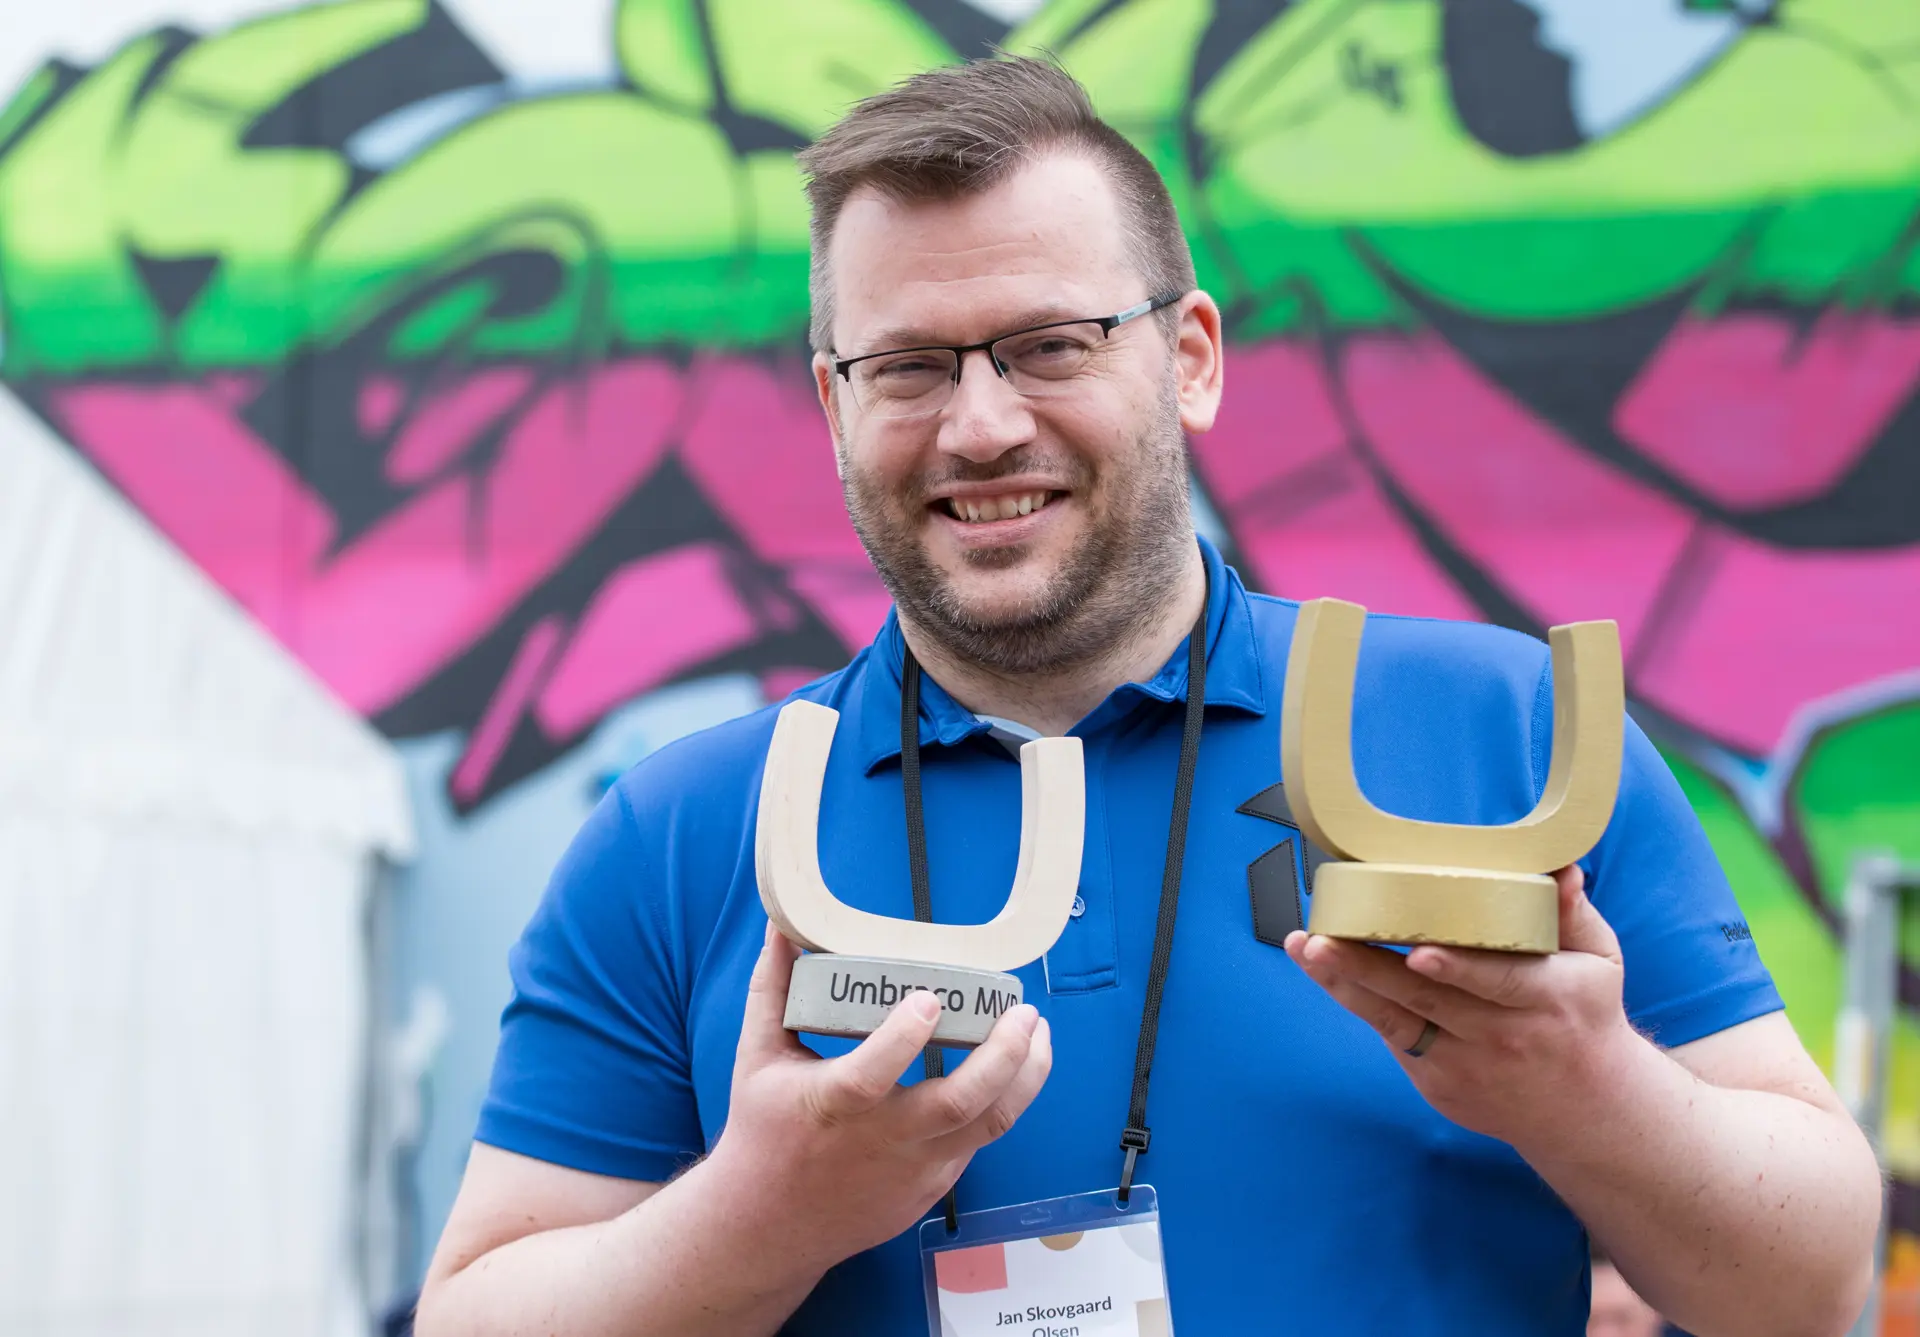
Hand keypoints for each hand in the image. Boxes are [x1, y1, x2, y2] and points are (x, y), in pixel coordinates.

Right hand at [706, 925, 1051, 1271]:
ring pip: (988, 1127)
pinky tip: (1010, 1069)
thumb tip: (781, 926)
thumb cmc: (764, 1133)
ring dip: (1024, 1078)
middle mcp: (880, 1142)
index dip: (904, 1039)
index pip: (872, 1075)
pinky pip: (976, 1142)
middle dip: (1003, 1056)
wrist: (769, 1228)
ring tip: (1037, 1034)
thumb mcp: (757, 1057)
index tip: (929, 999)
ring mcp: (913, 1171)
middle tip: (1024, 1013)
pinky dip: (999, 1103)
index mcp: (831, 1105)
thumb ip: (772, 988)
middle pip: (958, 1105)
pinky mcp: (930, 1188)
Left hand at [1284, 866, 1643, 1151]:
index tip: (1418, 952)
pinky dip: (1359, 1004)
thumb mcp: (1598, 962)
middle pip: (1427, 1002)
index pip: (1499, 983)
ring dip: (1345, 984)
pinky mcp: (1440, 1086)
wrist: (1586, 1111)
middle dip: (1368, 969)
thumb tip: (1560, 867)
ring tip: (1307, 949)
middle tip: (1322, 939)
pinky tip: (1325, 971)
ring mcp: (1467, 1066)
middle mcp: (1502, 1035)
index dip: (1457, 969)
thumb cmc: (1585, 1015)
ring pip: (1397, 1022)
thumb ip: (1572, 914)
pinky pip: (1395, 1040)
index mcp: (1547, 999)